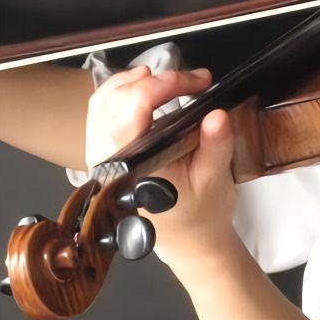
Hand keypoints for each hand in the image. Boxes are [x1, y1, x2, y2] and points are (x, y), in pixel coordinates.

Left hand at [86, 66, 236, 266]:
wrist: (192, 240)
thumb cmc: (203, 213)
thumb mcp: (216, 177)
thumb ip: (216, 144)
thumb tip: (217, 114)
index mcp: (132, 171)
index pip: (133, 111)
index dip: (165, 85)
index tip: (200, 82)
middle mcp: (109, 163)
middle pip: (115, 100)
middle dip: (155, 79)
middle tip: (191, 80)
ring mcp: (103, 158)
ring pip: (103, 102)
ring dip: (135, 81)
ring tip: (169, 79)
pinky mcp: (107, 153)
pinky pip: (101, 112)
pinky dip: (123, 91)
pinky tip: (146, 88)